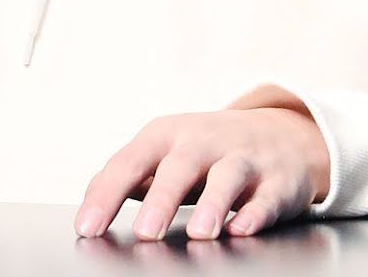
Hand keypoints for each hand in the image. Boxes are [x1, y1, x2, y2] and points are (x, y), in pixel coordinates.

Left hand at [74, 99, 329, 241]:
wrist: (280, 133)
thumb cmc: (209, 149)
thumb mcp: (167, 151)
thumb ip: (132, 175)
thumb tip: (90, 204)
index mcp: (168, 135)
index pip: (130, 161)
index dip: (107, 194)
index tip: (87, 227)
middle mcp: (204, 141)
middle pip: (180, 165)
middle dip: (162, 198)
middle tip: (145, 233)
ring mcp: (244, 158)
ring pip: (228, 176)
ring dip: (213, 203)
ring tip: (199, 233)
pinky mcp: (277, 181)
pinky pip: (267, 197)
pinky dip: (255, 213)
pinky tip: (243, 228)